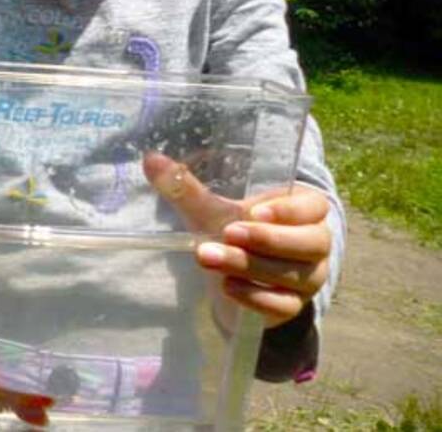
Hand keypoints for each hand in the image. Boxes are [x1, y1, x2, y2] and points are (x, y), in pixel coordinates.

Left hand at [144, 152, 330, 327]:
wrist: (233, 278)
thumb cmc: (231, 230)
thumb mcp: (211, 210)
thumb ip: (186, 187)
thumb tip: (151, 160)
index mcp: (304, 211)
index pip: (314, 207)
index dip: (289, 210)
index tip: (253, 210)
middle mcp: (315, 245)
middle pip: (309, 242)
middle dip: (266, 239)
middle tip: (228, 232)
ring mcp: (307, 278)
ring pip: (293, 274)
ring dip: (249, 265)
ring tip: (209, 256)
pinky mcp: (292, 306)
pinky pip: (283, 305)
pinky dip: (255, 297)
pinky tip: (227, 286)